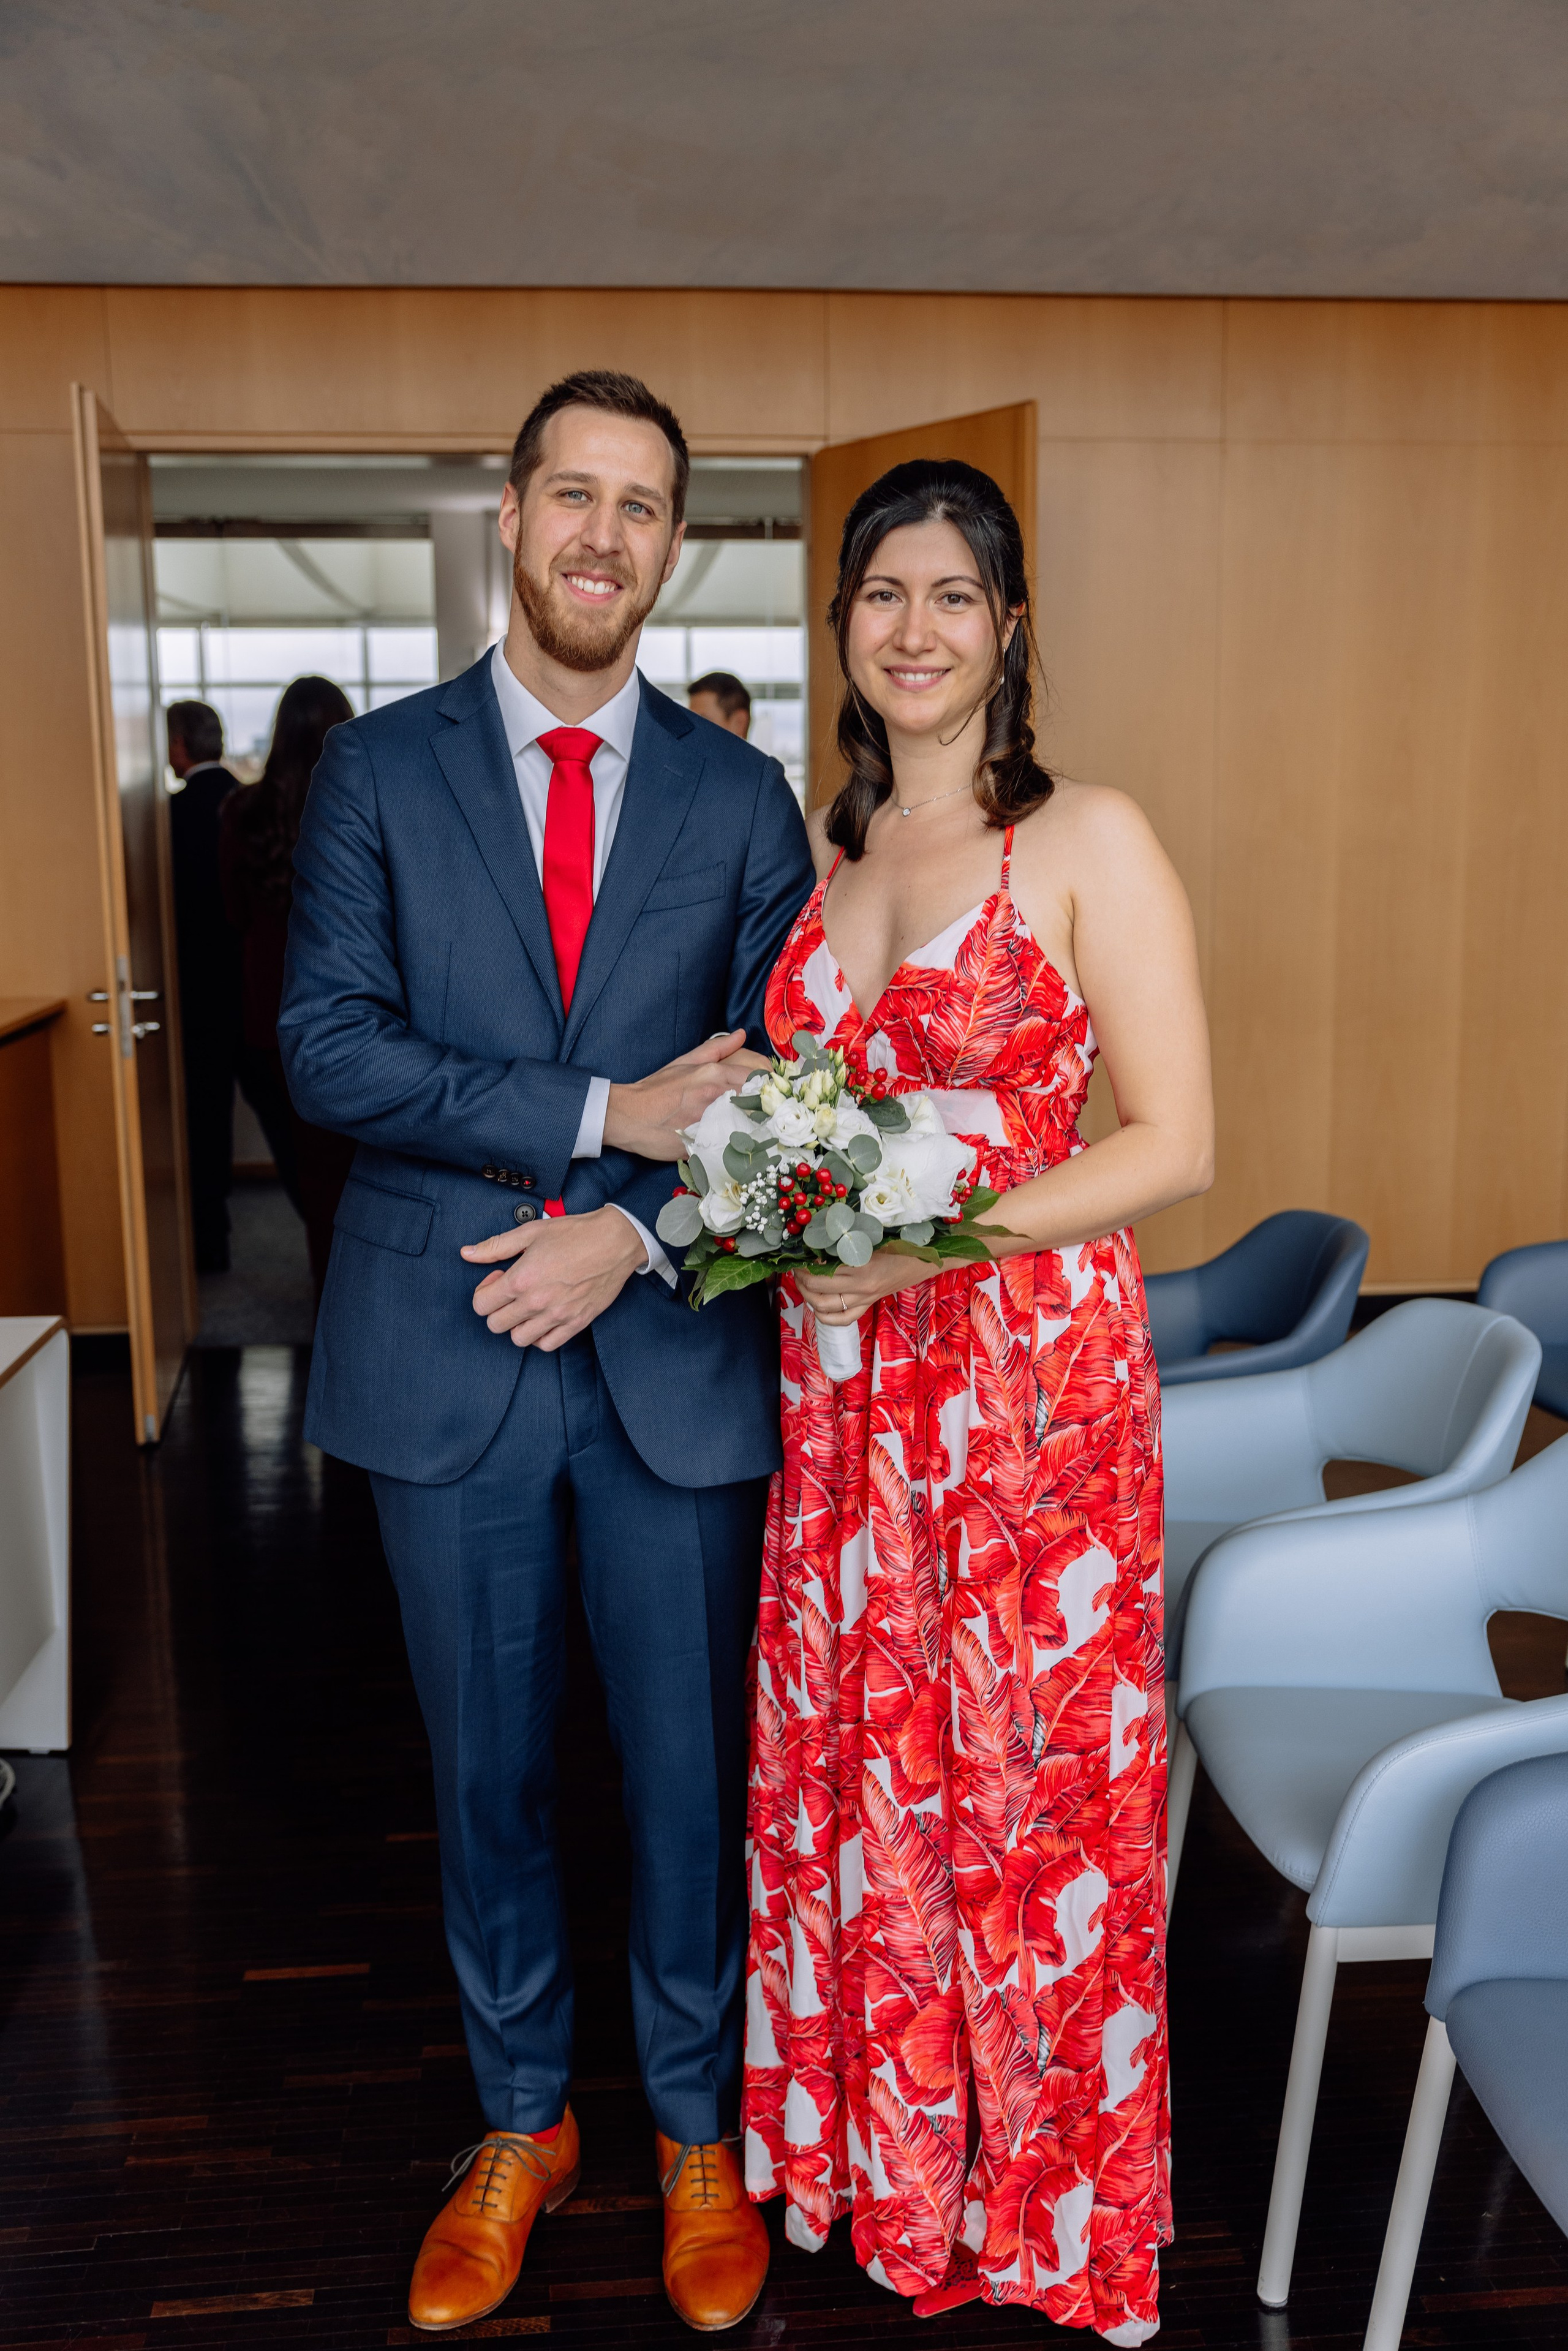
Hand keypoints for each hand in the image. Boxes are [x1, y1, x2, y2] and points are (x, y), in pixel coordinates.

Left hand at [461, 1206, 645, 1349]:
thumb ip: (495, 1246)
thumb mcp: (531, 1232)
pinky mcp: (576, 1323)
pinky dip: (540, 1337)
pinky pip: (547, 1345)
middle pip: (496, 1325)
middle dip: (497, 1309)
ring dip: (517, 1325)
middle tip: (511, 1293)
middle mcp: (536, 1302)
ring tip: (526, 1307)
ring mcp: (557, 1316)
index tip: (498, 1279)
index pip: (481, 1305)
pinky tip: (543, 1319)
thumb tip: (467, 1253)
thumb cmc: (575, 1233)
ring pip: (519, 1339)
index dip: (484, 1291)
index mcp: (521, 1279)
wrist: (615, 1241)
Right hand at [603, 1030, 769, 1160]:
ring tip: (758, 1129)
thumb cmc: (656, 1089)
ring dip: (757, 1126)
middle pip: (759, 1100)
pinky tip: (740, 1145)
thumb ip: (716, 1048)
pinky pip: (732, 1145)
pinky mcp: (703, 1143)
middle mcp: (715, 1094)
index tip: (770, 1094)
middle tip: (768, 1113)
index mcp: (713, 1073)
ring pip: (750, 1123)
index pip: (758, 1076)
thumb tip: (742, 1034)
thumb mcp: (685, 1062)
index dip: (769, 1086)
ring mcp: (710, 1120)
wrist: (628, 1116)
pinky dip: (739, 1145)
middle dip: (767, 1107)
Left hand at [794, 1247, 945, 1325]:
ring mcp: (864, 1299)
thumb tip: (819, 1240)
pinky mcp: (867, 1306)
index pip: (822, 1268)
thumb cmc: (899, 1244)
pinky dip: (823, 1315)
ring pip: (825, 1306)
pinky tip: (816, 1305)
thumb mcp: (873, 1238)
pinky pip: (841, 1319)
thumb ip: (848, 1242)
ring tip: (802, 1283)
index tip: (798, 1256)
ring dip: (807, 1296)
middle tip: (796, 1268)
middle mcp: (861, 1286)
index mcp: (862, 1265)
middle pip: (818, 1288)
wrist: (924, 1261)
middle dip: (801, 1278)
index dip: (806, 1263)